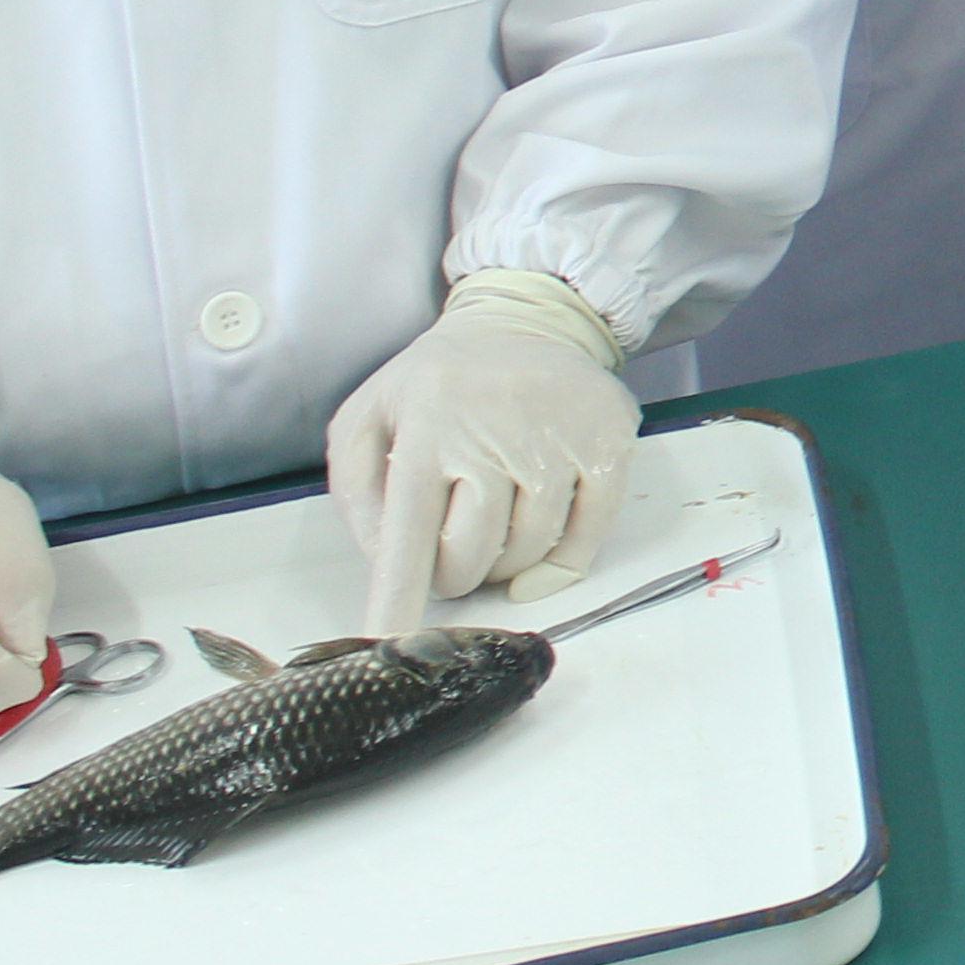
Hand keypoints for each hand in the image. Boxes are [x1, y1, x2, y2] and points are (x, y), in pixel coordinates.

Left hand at [326, 274, 637, 636]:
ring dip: (506, 563)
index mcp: (427, 429)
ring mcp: (558, 442)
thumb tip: (385, 560)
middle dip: (455, 571)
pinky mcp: (607, 446)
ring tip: (496, 523)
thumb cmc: (439, 381)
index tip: (389, 645)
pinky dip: (561, 563)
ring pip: (528, 553)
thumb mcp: (370, 415)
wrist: (527, 319)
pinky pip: (585, 541)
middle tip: (453, 542)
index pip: (408, 535)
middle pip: (471, 557)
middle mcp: (494, 435)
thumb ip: (357, 490)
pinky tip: (539, 546)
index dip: (398, 598)